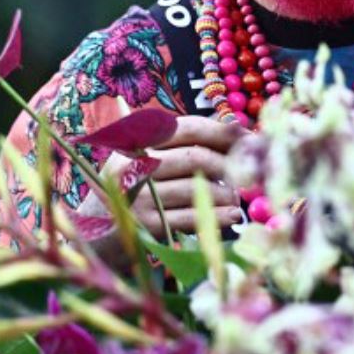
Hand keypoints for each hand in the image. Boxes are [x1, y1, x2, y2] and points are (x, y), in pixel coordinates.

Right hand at [76, 116, 246, 249]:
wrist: (103, 222)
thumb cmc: (139, 181)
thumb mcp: (151, 153)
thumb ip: (187, 140)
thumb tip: (239, 131)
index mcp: (138, 140)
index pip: (189, 128)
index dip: (223, 132)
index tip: (250, 139)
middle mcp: (135, 165)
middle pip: (196, 158)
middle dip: (228, 165)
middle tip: (246, 174)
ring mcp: (139, 196)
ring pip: (196, 188)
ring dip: (226, 193)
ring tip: (237, 196)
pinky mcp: (147, 225)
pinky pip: (192, 217)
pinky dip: (218, 216)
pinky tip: (233, 215)